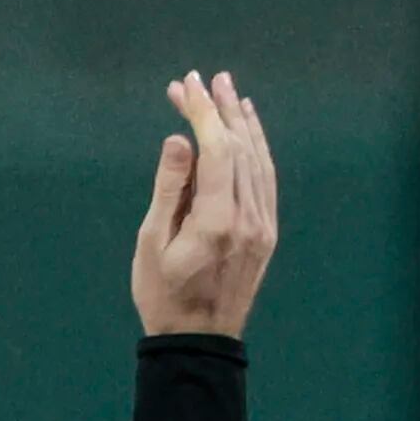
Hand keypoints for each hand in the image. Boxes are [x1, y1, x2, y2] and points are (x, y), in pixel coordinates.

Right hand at [131, 70, 278, 339]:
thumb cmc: (163, 295)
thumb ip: (169, 189)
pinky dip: (258, 147)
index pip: (217, 149)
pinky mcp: (268, 230)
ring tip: (226, 91)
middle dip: (219, 109)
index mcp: (216, 220)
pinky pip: (266, 177)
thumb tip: (179, 139)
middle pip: (240, 147)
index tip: (185, 86)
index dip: (202, 113)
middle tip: (202, 79)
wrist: (199, 341)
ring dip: (242, 121)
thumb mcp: (152, 244)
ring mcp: (263, 223)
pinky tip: (249, 128)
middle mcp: (248, 216)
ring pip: (258, 158)